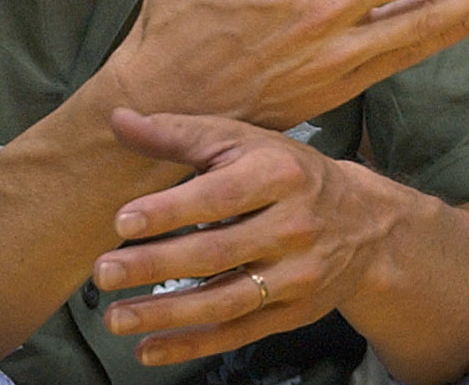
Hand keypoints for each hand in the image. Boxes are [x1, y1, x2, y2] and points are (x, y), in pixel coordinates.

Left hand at [93, 109, 399, 366]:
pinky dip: (192, 345)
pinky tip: (150, 348)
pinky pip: (238, 333)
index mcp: (279, 174)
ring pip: (226, 301)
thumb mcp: (245, 141)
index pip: (220, 197)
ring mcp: (297, 275)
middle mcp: (293, 226)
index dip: (171, 209)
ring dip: (167, 314)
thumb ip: (181, 133)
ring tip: (116, 317)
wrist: (364, 221)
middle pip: (217, 252)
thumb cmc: (288, 172)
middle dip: (155, 265)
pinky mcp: (294, 313)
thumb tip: (119, 119)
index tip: (124, 219)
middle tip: (104, 272)